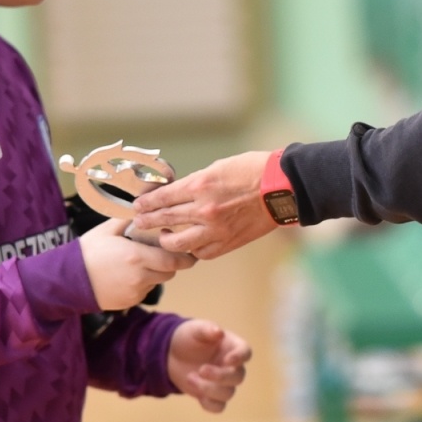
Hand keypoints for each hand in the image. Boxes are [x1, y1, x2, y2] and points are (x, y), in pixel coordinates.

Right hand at [79, 219, 197, 310]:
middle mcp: (139, 277)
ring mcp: (134, 292)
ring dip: (157, 273)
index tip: (188, 251)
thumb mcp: (108, 230)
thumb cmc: (88, 251)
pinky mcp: (129, 302)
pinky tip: (128, 274)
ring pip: (157, 282)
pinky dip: (143, 283)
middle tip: (165, 253)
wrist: (67, 279)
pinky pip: (145, 291)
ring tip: (142, 262)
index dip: (184, 257)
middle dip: (171, 263)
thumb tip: (144, 208)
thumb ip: (129, 219)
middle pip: (169, 273)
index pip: (173, 260)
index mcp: (136, 257)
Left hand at [132, 150, 278, 259]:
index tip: (138, 205)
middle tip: (138, 222)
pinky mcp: (228, 242)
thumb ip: (197, 182)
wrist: (283, 187)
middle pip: (164, 219)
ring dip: (166, 240)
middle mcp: (203, 209)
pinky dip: (192, 250)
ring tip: (163, 237)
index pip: (162, 198)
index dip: (146, 203)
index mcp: (199, 186)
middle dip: (147, 221)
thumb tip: (179, 193)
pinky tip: (189, 246)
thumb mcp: (218, 168)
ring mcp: (215, 229)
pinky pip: (201, 253)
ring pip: (178, 243)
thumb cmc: (253, 171)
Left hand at [167, 319, 251, 412]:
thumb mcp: (194, 329)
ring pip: (228, 393)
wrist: (171, 353)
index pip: (246, 353)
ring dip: (209, 389)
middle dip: (220, 376)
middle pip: (238, 377)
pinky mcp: (212, 395)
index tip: (227, 360)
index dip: (240, 358)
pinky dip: (210, 404)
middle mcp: (232, 366)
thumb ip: (206, 330)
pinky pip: (219, 406)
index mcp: (232, 347)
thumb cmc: (188, 337)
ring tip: (190, 378)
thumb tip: (219, 332)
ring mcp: (222, 382)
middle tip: (201, 370)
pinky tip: (197, 395)